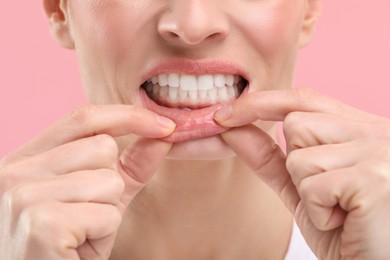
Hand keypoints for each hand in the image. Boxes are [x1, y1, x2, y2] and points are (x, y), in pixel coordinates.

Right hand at [0, 104, 174, 259]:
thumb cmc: (70, 245)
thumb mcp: (100, 199)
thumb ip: (130, 166)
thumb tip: (164, 135)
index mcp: (25, 160)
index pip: (83, 118)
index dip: (128, 116)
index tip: (165, 126)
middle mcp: (14, 172)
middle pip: (102, 147)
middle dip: (110, 185)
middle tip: (85, 215)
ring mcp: (22, 196)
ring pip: (109, 180)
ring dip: (107, 212)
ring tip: (80, 232)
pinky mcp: (42, 224)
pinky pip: (107, 213)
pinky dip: (103, 233)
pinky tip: (77, 248)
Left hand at [215, 88, 389, 258]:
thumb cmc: (344, 229)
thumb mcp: (301, 188)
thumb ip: (268, 157)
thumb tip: (230, 129)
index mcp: (359, 129)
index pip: (303, 100)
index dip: (261, 103)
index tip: (224, 115)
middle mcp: (375, 132)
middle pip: (296, 124)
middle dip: (296, 165)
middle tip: (328, 194)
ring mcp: (377, 153)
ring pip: (299, 157)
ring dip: (307, 193)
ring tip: (340, 210)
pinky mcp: (373, 180)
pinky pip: (312, 187)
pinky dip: (319, 213)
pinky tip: (346, 222)